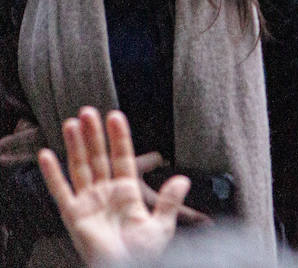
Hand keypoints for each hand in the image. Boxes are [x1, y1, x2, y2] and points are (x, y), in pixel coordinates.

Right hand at [37, 108, 189, 266]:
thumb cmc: (141, 254)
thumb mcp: (161, 226)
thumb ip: (169, 201)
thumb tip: (183, 179)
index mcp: (127, 192)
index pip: (123, 157)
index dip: (119, 137)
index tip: (115, 116)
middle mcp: (106, 193)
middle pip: (98, 157)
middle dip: (94, 135)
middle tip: (89, 110)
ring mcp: (88, 202)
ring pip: (80, 167)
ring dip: (75, 145)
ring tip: (72, 122)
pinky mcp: (73, 215)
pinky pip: (61, 190)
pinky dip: (52, 173)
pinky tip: (47, 154)